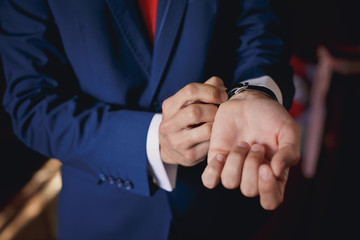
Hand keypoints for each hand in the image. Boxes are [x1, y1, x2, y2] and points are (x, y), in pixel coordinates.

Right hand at [159, 77, 227, 165]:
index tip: (223, 96)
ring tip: (220, 124)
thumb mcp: (188, 103)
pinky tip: (217, 136)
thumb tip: (221, 86)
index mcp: (169, 106)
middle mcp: (169, 124)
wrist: (170, 148)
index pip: (190, 90)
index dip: (210, 91)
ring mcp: (177, 141)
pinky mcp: (189, 156)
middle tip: (221, 113)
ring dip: (218, 124)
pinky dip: (218, 138)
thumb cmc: (185, 120)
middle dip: (214, 110)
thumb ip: (205, 89)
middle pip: (196, 111)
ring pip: (206, 129)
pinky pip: (211, 144)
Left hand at [201, 90, 300, 209]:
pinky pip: (209, 180)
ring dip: (236, 161)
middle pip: (249, 190)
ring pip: (229, 182)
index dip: (267, 190)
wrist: (249, 101)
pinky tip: (222, 154)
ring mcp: (233, 169)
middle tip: (257, 145)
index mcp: (273, 176)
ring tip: (243, 143)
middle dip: (252, 165)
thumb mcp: (289, 130)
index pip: (271, 201)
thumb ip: (289, 152)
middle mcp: (253, 177)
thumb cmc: (271, 117)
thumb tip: (277, 172)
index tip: (266, 167)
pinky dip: (214, 170)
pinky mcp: (216, 160)